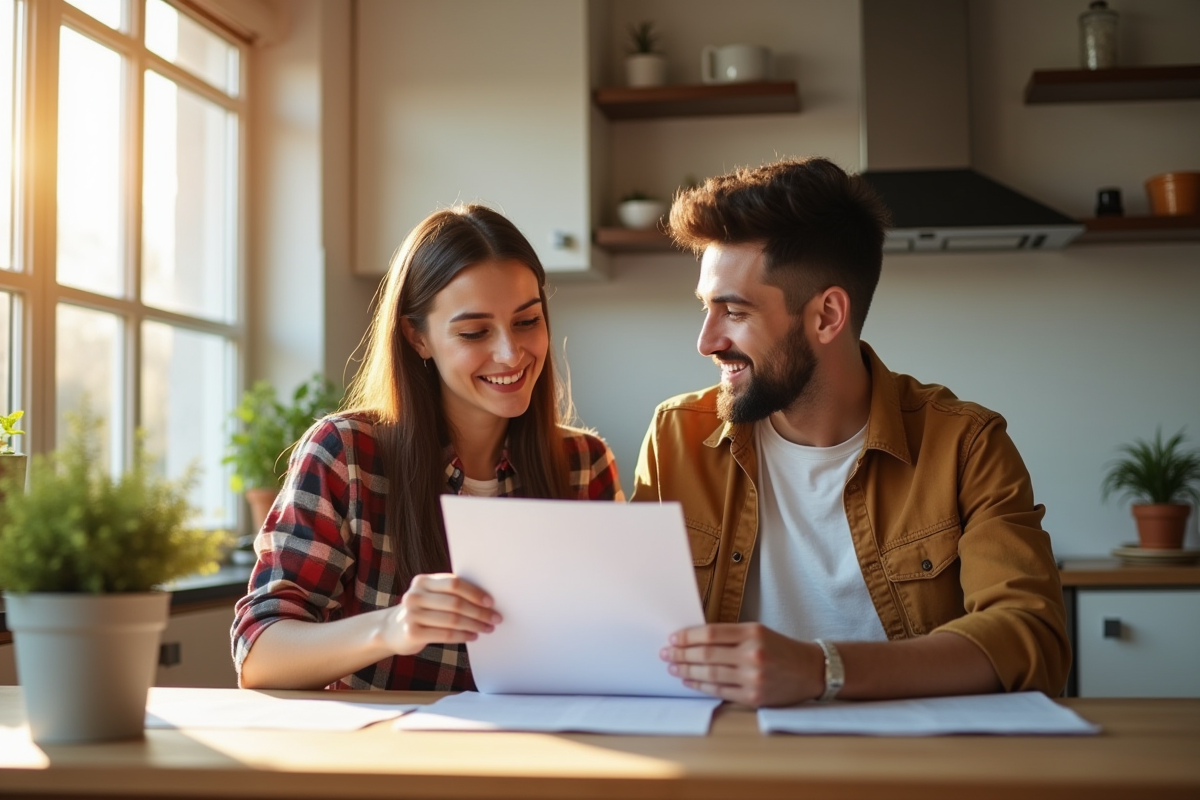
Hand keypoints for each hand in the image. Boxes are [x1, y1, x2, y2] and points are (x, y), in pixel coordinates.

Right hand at [383, 573, 501, 655]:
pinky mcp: (412, 632)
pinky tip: (473, 636)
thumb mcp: (431, 596)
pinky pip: (445, 634)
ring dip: (474, 625)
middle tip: (495, 618)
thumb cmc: (423, 610)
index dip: (474, 592)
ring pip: (452, 620)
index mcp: (422, 581)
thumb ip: (451, 592)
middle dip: (479, 612)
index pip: (454, 583)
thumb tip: (487, 599)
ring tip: (488, 628)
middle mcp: (415, 595)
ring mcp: (411, 614)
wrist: (392, 630)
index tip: (491, 601)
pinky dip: (463, 636)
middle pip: (455, 603)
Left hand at [660, 622, 823, 706]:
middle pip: (707, 655)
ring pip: (710, 674)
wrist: (810, 670)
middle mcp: (753, 654)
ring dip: (687, 671)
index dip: (688, 636)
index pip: (711, 633)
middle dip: (682, 654)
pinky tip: (689, 681)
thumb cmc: (780, 648)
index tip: (673, 638)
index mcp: (753, 633)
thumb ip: (730, 635)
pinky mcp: (754, 697)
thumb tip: (694, 640)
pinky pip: (720, 691)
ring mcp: (754, 677)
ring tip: (673, 667)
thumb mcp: (758, 632)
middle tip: (666, 653)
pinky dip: (701, 686)